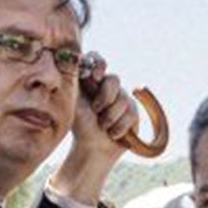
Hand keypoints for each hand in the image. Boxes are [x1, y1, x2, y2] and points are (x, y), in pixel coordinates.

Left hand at [53, 54, 137, 202]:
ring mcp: (121, 97)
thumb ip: (77, 81)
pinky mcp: (132, 111)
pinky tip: (113, 133)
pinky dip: (119, 126)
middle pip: (113, 79)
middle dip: (105, 97)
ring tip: (102, 127)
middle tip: (96, 110)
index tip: (95, 77)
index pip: (96, 59)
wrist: (93, 148)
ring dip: (110, 116)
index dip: (99, 63)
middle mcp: (107, 86)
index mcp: (90, 80)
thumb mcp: (74, 102)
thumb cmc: (80, 125)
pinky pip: (131, 113)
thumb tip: (78, 60)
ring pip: (123, 98)